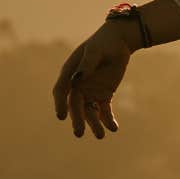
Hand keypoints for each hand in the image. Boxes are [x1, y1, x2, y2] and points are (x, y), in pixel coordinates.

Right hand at [51, 24, 132, 138]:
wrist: (119, 42)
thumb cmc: (104, 43)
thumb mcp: (96, 51)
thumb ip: (88, 63)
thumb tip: (78, 78)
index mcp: (70, 73)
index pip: (61, 91)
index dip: (60, 104)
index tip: (61, 116)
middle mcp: (77, 85)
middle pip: (75, 106)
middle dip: (77, 120)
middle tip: (79, 133)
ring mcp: (90, 92)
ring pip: (89, 111)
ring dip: (94, 124)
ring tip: (101, 136)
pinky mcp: (103, 95)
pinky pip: (104, 110)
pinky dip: (108, 119)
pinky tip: (113, 128)